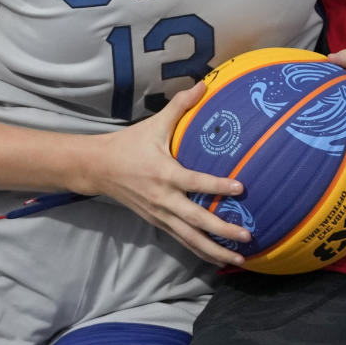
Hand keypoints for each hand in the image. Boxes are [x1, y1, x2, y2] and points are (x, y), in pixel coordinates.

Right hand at [92, 82, 250, 265]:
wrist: (98, 168)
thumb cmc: (129, 144)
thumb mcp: (154, 124)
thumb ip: (180, 106)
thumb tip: (203, 84)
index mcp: (164, 173)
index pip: (195, 183)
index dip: (217, 186)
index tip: (240, 188)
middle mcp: (163, 199)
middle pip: (196, 221)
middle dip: (222, 231)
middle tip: (247, 236)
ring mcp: (159, 215)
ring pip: (190, 238)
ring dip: (214, 251)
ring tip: (239, 260)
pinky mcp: (156, 223)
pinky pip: (182, 240)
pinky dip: (200, 251)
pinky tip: (218, 259)